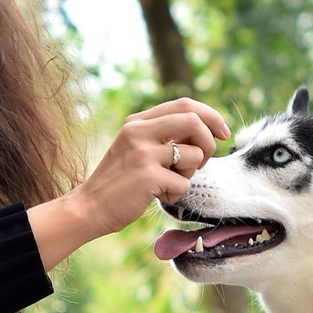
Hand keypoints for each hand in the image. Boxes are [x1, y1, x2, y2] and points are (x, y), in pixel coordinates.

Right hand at [79, 98, 230, 235]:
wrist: (89, 207)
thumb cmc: (118, 183)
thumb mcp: (134, 149)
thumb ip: (161, 136)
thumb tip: (202, 133)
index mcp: (137, 122)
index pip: (184, 104)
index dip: (210, 116)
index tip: (223, 132)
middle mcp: (139, 131)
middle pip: (194, 121)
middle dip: (209, 142)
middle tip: (202, 162)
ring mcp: (143, 153)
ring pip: (193, 155)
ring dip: (189, 174)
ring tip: (167, 183)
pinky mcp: (148, 176)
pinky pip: (183, 183)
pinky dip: (176, 194)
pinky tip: (157, 196)